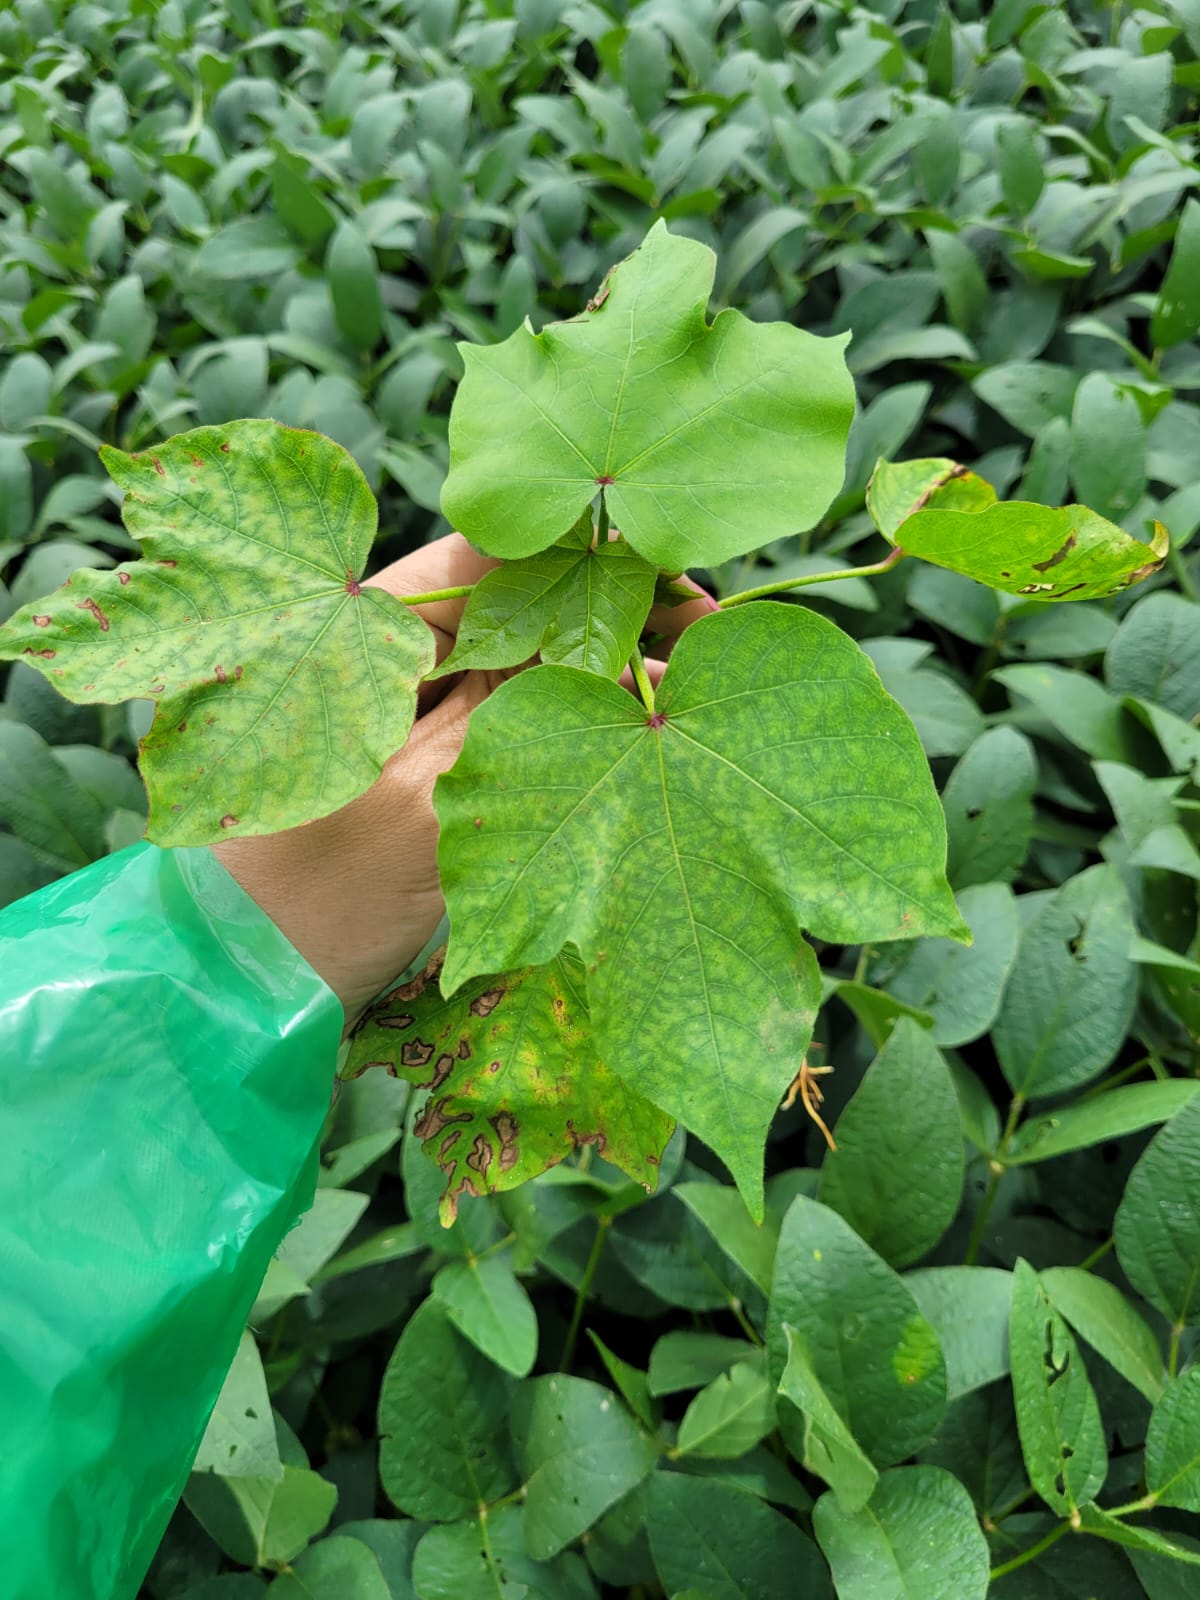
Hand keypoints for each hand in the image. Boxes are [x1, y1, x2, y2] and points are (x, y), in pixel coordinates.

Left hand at [214, 533, 715, 1025]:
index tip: (662, 561)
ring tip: (696, 665)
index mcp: (365, 643)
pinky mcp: (441, 765)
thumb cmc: (319, 897)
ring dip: (606, 657)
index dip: (579, 550)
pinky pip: (522, 717)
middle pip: (515, 603)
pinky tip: (647, 716)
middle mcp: (394, 659)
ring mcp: (419, 712)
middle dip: (610, 601)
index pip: (482, 560)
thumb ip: (506, 709)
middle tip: (708, 615)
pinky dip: (581, 713)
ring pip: (527, 659)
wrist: (261, 988)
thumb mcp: (421, 800)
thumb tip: (597, 624)